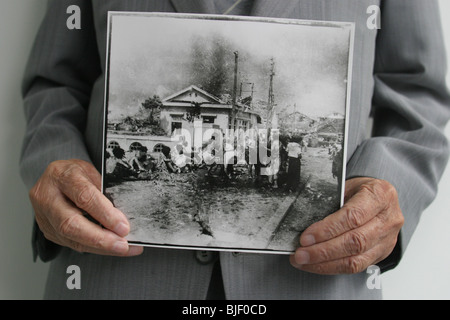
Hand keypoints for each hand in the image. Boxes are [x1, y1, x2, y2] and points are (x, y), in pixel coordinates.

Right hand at [29, 159, 143, 255]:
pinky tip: (109, 248)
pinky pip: (71, 243)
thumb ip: (104, 192)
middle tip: (122, 245)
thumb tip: (122, 217)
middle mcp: (47, 197)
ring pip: (71, 238)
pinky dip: (93, 247)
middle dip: (100, 239)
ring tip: (121, 248)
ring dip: (99, 247)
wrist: (55, 176)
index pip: (84, 197)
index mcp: (62, 176)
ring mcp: (44, 216)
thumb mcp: (93, 173)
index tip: (123, 227)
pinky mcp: (48, 230)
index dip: (104, 214)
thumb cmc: (76, 174)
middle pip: (70, 224)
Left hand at [290, 177, 403, 273]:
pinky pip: (358, 267)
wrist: (380, 198)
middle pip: (355, 241)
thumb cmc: (360, 190)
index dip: (327, 230)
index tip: (306, 237)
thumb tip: (302, 222)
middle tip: (301, 254)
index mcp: (379, 195)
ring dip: (325, 264)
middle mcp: (388, 218)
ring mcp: (388, 238)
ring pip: (356, 259)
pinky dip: (334, 268)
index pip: (352, 217)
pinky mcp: (383, 253)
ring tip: (304, 261)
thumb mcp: (346, 186)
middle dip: (323, 251)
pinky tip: (318, 265)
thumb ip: (330, 202)